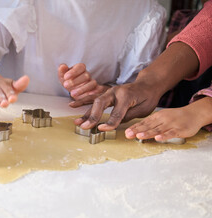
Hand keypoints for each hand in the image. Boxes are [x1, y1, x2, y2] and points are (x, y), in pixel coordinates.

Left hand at [58, 63, 109, 101]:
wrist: (73, 91)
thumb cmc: (68, 81)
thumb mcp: (62, 77)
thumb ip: (62, 71)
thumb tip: (62, 66)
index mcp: (80, 68)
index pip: (80, 67)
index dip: (73, 72)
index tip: (65, 77)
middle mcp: (87, 74)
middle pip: (86, 75)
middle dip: (76, 81)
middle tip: (65, 85)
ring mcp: (92, 82)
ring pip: (92, 84)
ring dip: (82, 89)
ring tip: (72, 94)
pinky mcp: (96, 90)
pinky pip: (98, 90)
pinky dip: (94, 92)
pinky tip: (88, 95)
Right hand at [74, 42, 200, 130]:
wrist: (147, 85)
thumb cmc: (147, 98)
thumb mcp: (143, 109)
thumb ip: (128, 116)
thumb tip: (114, 124)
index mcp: (126, 96)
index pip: (116, 112)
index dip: (109, 122)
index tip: (101, 129)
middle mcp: (115, 91)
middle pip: (101, 104)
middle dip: (92, 116)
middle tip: (86, 127)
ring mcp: (109, 91)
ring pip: (95, 102)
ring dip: (86, 113)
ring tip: (77, 122)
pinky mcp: (106, 93)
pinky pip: (93, 98)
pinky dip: (83, 102)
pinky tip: (72, 105)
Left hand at [125, 97, 211, 140]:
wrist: (194, 113)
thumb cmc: (175, 117)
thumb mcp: (161, 117)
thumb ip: (151, 124)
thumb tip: (136, 130)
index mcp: (157, 116)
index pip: (144, 122)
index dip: (135, 127)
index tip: (126, 132)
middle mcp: (162, 120)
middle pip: (148, 126)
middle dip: (137, 131)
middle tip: (128, 134)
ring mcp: (171, 124)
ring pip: (158, 129)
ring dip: (148, 133)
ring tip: (138, 136)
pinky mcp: (179, 130)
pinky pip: (171, 133)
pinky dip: (164, 136)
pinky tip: (158, 138)